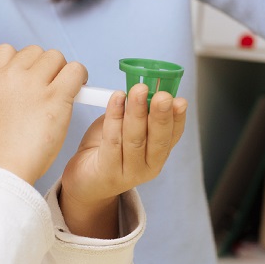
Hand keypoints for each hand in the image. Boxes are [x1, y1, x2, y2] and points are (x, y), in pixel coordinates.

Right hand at [0, 44, 87, 184]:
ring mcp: (35, 84)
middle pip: (37, 52)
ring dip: (63, 71)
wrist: (3, 168)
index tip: (30, 75)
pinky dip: (80, 77)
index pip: (8, 50)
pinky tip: (79, 89)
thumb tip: (17, 81)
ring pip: (57, 57)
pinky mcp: (56, 96)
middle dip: (45, 67)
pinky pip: (75, 71)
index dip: (23, 62)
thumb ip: (0, 88)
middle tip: (50, 86)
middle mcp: (12, 74)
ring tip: (64, 90)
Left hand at [58, 85, 187, 237]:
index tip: (179, 100)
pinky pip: (112, 141)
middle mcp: (148, 166)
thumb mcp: (127, 127)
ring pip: (135, 140)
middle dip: (161, 115)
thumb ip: (140, 111)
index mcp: (158, 153)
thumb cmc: (106, 148)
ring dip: (137, 113)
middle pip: (158, 140)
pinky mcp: (108, 172)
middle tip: (163, 96)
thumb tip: (149, 83)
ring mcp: (129, 173)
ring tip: (138, 91)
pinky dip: (114, 117)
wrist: (84, 180)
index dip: (178, 117)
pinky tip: (117, 99)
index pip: (174, 135)